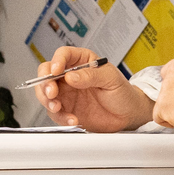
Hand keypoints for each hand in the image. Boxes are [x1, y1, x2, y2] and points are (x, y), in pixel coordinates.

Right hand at [34, 47, 154, 131]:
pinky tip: (72, 119)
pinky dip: (61, 117)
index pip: (63, 55)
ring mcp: (67, 93)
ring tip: (57, 108)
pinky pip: (56, 113)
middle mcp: (70, 76)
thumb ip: (91, 76)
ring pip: (45, 93)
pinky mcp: (67, 109)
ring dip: (48, 101)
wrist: (129, 115)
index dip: (56, 61)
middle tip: (52, 93)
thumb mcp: (111, 79)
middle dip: (45, 83)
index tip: (57, 71)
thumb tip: (71, 76)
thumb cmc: (123, 92)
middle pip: (47, 73)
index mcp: (82, 61)